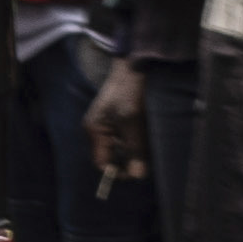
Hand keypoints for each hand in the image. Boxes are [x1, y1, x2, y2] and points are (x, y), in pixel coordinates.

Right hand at [84, 61, 147, 187]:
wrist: (135, 65)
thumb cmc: (129, 90)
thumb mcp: (132, 120)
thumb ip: (134, 148)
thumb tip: (137, 176)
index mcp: (95, 130)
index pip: (102, 163)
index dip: (118, 172)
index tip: (137, 173)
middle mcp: (99, 129)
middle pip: (112, 157)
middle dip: (128, 160)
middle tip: (146, 157)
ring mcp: (109, 124)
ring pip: (122, 149)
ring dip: (135, 150)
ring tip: (147, 142)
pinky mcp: (120, 120)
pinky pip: (127, 139)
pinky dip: (137, 141)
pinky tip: (146, 134)